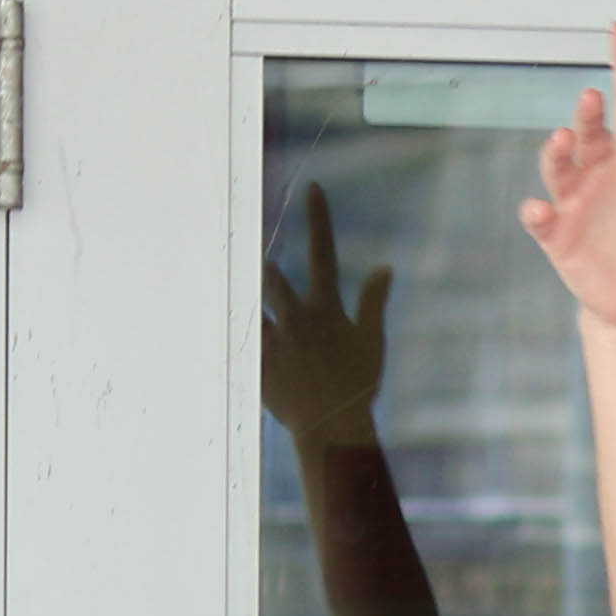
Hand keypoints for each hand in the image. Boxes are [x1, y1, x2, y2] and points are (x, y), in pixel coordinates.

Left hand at [260, 181, 394, 444]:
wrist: (332, 427)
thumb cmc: (359, 385)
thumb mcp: (372, 341)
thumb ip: (373, 302)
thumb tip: (385, 267)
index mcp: (326, 308)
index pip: (324, 252)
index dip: (320, 218)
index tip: (312, 189)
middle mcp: (296, 317)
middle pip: (270, 276)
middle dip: (264, 267)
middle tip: (257, 259)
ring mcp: (273, 339)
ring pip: (251, 305)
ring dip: (250, 300)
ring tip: (240, 298)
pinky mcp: (256, 361)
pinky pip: (241, 340)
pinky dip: (239, 337)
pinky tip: (230, 340)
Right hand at [518, 20, 615, 329]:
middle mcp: (599, 173)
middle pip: (589, 131)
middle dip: (587, 114)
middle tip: (592, 98)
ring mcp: (575, 201)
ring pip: (558, 165)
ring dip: (557, 150)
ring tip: (564, 138)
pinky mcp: (558, 233)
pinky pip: (541, 218)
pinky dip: (536, 212)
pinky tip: (540, 209)